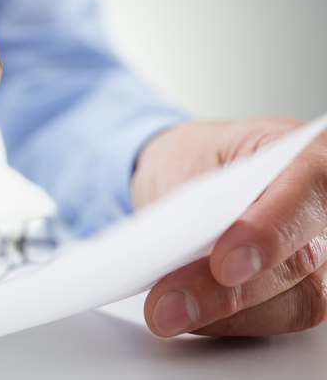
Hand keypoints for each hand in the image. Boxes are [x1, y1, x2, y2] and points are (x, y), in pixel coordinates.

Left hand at [132, 117, 326, 336]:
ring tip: (166, 314)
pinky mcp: (309, 288)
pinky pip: (280, 318)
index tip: (223, 265)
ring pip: (296, 300)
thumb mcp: (185, 162)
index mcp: (306, 153)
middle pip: (300, 258)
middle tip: (169, 304)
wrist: (196, 173)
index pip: (308, 189)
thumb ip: (195, 205)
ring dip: (226, 315)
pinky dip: (229, 321)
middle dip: (228, 291)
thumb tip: (178, 255)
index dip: (269, 232)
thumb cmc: (198, 160)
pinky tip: (189, 315)